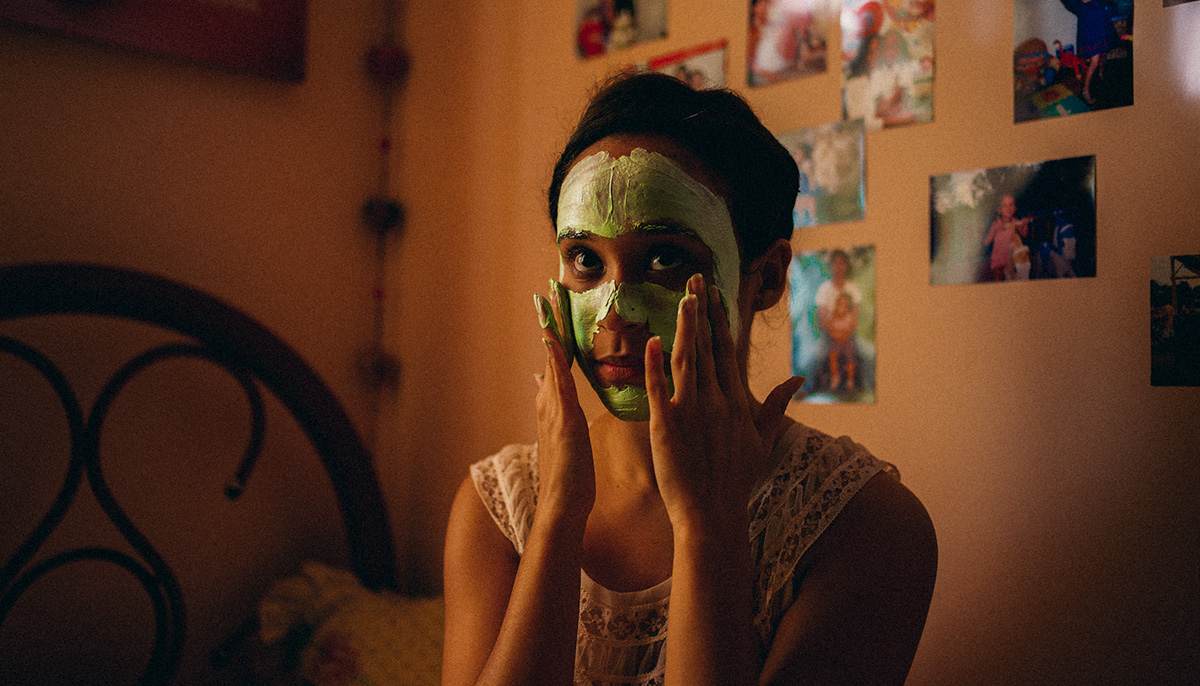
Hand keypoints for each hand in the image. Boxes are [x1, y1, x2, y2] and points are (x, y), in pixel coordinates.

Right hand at [534, 287, 594, 521]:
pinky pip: (558, 387)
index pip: (558, 359)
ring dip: (550, 331)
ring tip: (548, 302)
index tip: (556, 304)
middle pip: (551, 352)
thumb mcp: (564, 432)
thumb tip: (543, 380)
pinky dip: (554, 363)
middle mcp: (550, 402)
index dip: (557, 331)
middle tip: (548, 289)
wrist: (562, 507)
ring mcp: (554, 410)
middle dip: (549, 320)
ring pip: (552, 363)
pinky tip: (553, 343)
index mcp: (556, 404)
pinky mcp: (562, 423)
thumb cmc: (571, 476)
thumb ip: (554, 405)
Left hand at [643, 275, 803, 530]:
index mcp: (736, 402)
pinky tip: (652, 341)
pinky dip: (654, 366)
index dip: (719, 319)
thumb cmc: (736, 480)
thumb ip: (777, 407)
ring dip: (685, 328)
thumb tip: (798, 381)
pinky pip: (659, 391)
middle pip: (708, 347)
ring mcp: (691, 413)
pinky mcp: (666, 428)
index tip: (714, 293)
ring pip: (687, 361)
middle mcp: (716, 402)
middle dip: (702, 311)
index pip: (727, 351)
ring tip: (682, 298)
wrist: (713, 514)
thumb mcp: (762, 441)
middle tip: (695, 279)